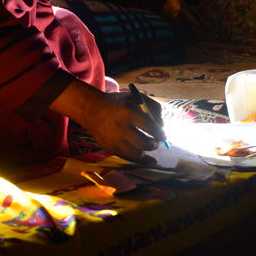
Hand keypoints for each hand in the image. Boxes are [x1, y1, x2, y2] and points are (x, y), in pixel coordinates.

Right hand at [49, 79, 163, 162]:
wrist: (92, 109)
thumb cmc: (118, 103)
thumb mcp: (135, 97)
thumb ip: (153, 107)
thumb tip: (162, 125)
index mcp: (128, 112)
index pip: (150, 128)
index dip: (160, 134)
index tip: (163, 135)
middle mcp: (120, 128)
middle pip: (144, 144)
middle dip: (154, 144)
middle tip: (156, 142)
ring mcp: (114, 140)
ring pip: (137, 155)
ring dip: (145, 152)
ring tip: (146, 145)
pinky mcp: (109, 148)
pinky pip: (127, 158)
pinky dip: (137, 157)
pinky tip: (143, 155)